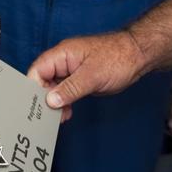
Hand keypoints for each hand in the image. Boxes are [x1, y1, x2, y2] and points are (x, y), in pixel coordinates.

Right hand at [27, 30, 147, 120]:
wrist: (138, 56)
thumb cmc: (118, 58)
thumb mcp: (92, 76)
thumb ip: (70, 88)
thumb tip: (50, 100)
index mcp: (62, 54)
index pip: (37, 70)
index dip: (34, 88)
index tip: (37, 106)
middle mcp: (63, 61)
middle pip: (42, 80)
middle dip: (43, 98)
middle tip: (49, 115)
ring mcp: (71, 70)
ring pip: (53, 87)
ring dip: (55, 102)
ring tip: (61, 117)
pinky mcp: (79, 79)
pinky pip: (64, 90)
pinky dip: (64, 102)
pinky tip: (67, 113)